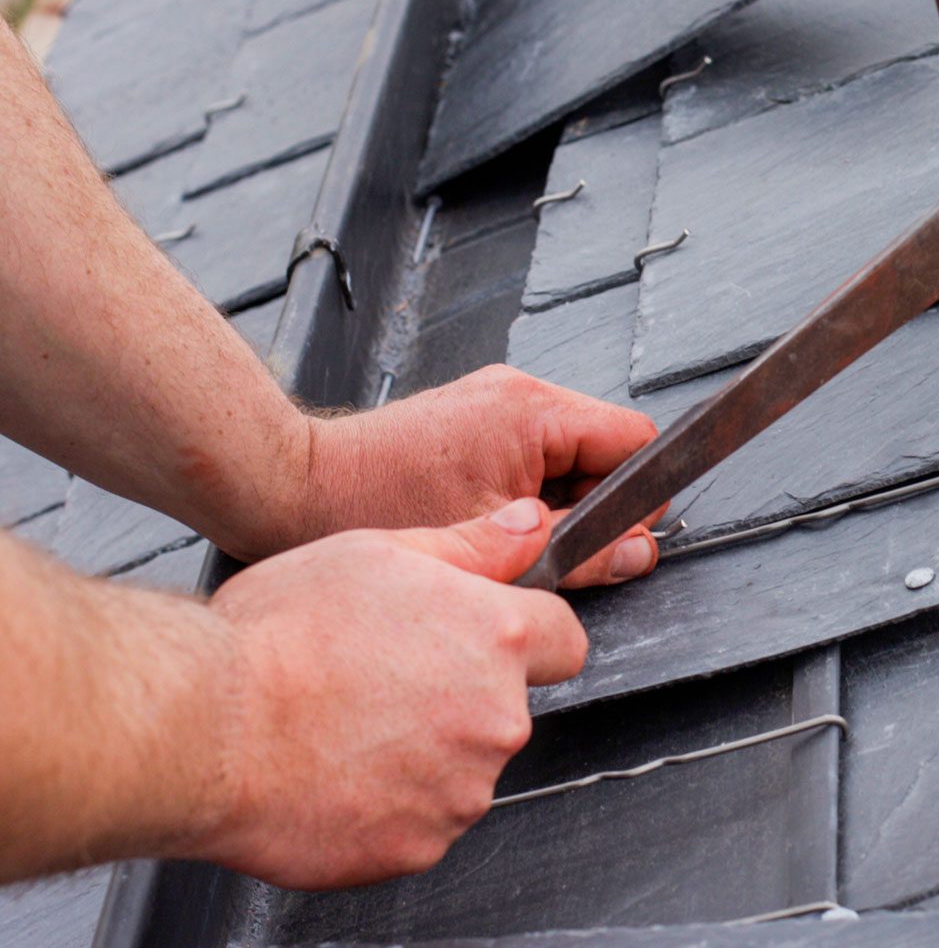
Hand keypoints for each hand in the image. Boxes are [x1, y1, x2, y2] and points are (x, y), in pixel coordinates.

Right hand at [184, 498, 585, 888]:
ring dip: (423, 756)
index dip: (525, 638)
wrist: (201, 729)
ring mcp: (461, 790)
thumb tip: (527, 526)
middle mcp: (497, 718)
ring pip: (462, 770)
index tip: (483, 643)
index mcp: (497, 638)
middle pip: (505, 709)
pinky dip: (387, 807)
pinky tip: (333, 775)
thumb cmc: (276, 638)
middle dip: (459, 699)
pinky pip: (420, 823)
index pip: (564, 640)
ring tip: (345, 729)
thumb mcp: (376, 552)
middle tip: (379, 683)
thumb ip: (470, 546)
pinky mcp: (419, 846)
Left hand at [251, 365, 660, 587]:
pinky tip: (487, 521)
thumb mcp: (491, 544)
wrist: (292, 487)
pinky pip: (531, 453)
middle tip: (552, 549)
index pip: (635, 442)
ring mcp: (494, 401)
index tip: (613, 541)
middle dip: (592, 505)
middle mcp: (520, 392)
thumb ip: (577, 550)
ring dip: (555, 502)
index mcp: (534, 411)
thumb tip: (637, 555)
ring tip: (507, 535)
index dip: (637, 497)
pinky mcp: (472, 417)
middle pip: (606, 449)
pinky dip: (526, 492)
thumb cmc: (373, 507)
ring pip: (569, 456)